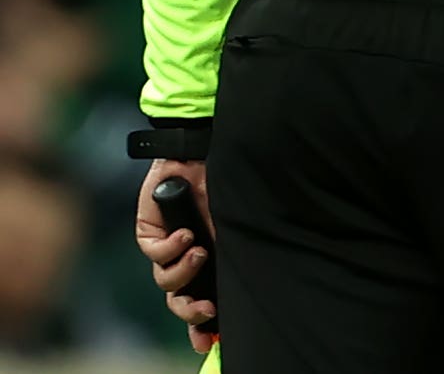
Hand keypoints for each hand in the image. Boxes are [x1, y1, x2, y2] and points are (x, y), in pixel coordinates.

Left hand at [134, 158, 217, 352]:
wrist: (210, 156)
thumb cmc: (230, 188)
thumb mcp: (236, 229)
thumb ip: (236, 257)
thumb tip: (242, 293)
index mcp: (210, 258)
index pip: (203, 297)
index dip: (203, 323)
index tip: (208, 341)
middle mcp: (187, 256)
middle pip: (179, 300)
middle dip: (190, 311)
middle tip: (205, 310)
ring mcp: (166, 245)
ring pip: (165, 281)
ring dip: (183, 272)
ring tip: (198, 250)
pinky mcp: (148, 232)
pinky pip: (155, 254)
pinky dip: (171, 247)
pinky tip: (185, 233)